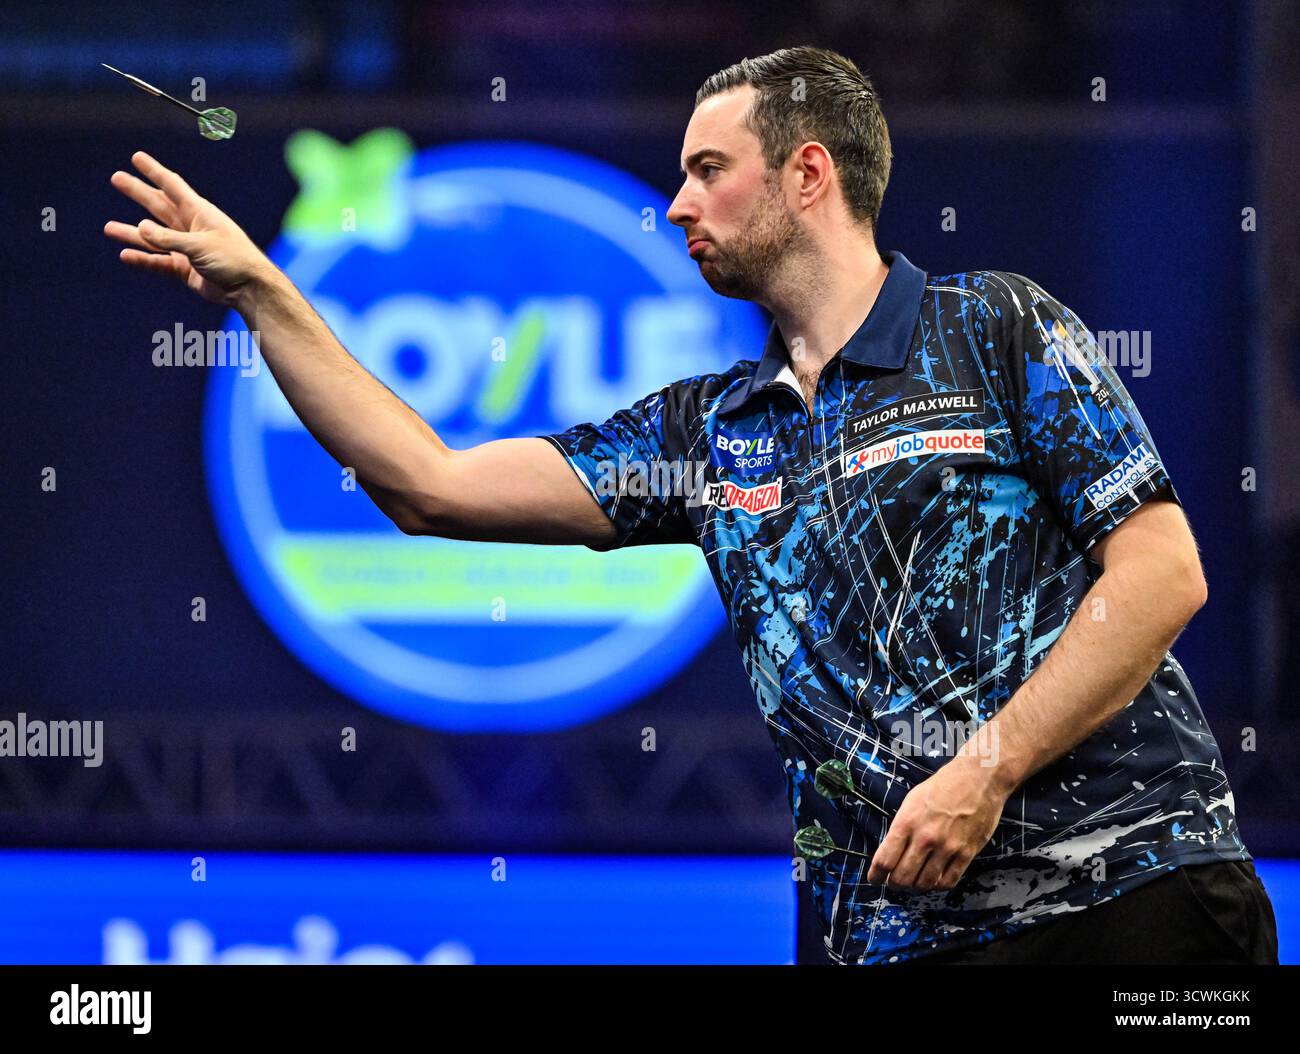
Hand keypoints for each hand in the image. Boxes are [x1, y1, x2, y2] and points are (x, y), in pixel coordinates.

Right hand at [104, 151, 271, 307]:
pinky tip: (125, 255)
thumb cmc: (233, 259)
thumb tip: (139, 228)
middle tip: (116, 178)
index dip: (154, 171)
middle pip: (158, 206)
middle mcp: (191, 227)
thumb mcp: (200, 245)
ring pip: (154, 238)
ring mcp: (187, 249)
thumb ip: (168, 238)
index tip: (137, 157)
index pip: (172, 186)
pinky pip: (159, 262)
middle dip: (138, 192)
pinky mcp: (186, 270)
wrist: (249, 289)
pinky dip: (143, 259)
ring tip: (108, 228)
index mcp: (199, 213)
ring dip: (132, 232)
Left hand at [867, 756, 1008, 891]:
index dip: (876, 875)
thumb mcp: (911, 801)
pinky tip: (934, 880)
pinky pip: (948, 881)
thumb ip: (901, 828)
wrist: (978, 779)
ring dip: (916, 888)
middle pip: (902, 877)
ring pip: (925, 883)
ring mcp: (947, 847)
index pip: (885, 860)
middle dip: (895, 884)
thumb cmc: (942, 786)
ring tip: (914, 883)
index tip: (875, 879)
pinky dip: (938, 886)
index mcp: (907, 822)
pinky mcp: (967, 853)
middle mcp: (925, 837)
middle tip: (894, 883)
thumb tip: (890, 852)